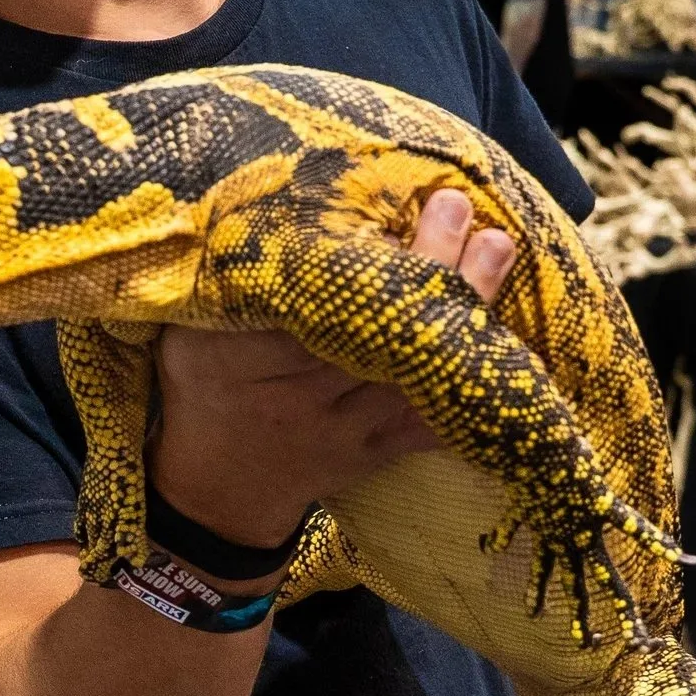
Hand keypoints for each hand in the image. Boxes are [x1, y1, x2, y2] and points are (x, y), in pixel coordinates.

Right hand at [148, 189, 518, 566]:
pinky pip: (433, 420)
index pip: (302, 311)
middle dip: (421, 267)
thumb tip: (267, 206)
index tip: (383, 208)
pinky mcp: (377, 453)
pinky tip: (508, 332)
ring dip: (462, 308)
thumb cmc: (204, 386)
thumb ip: (221, 285)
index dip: (351, 264)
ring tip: (494, 246)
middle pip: (370, 332)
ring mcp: (344, 433)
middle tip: (453, 207)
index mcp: (237, 364)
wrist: (220, 489)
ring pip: (411, 369)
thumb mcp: (187, 331)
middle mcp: (296, 401)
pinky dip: (474, 381)